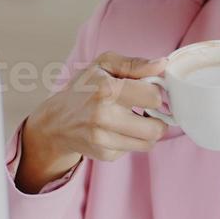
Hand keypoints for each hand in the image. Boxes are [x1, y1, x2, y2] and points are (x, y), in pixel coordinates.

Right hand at [15, 52, 168, 192]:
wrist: (56, 121)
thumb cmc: (83, 89)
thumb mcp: (103, 65)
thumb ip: (134, 64)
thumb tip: (162, 64)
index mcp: (106, 89)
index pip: (153, 97)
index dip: (157, 93)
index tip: (151, 92)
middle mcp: (104, 117)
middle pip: (156, 128)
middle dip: (159, 119)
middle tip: (149, 110)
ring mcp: (104, 139)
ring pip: (149, 143)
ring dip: (149, 131)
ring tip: (136, 119)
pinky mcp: (105, 154)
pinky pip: (135, 149)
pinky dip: (133, 139)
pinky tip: (120, 129)